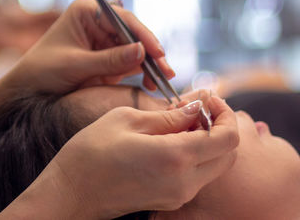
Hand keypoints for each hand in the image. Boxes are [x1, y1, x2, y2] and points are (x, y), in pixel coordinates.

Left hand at [5, 0, 173, 93]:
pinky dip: (143, 74)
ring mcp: (106, 43)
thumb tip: (143, 52)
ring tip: (162, 82)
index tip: (157, 52)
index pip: (122, 19)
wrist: (27, 92)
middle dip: (151, 53)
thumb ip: (110, 60)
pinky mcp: (110, 61)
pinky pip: (132, 65)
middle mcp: (99, 24)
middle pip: (134, 35)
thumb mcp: (76, 65)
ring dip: (150, 66)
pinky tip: (151, 84)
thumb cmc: (43, 71)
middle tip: (167, 71)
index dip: (143, 35)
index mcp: (87, 13)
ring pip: (137, 51)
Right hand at [26, 96, 237, 218]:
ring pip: (216, 166)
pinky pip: (199, 176)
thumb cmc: (91, 152)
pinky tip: (174, 139)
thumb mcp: (128, 119)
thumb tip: (197, 106)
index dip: (225, 113)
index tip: (209, 99)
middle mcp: (185, 181)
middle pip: (228, 154)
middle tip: (199, 108)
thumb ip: (170, 115)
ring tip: (183, 121)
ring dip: (209, 141)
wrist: (71, 192)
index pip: (228, 137)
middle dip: (221, 126)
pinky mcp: (171, 199)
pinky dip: (197, 155)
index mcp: (176, 157)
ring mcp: (179, 195)